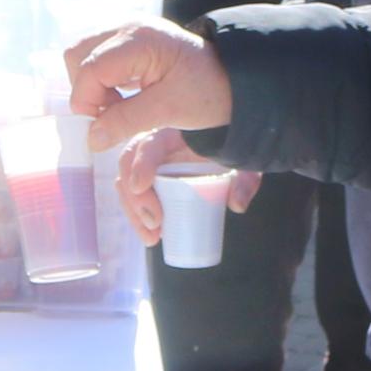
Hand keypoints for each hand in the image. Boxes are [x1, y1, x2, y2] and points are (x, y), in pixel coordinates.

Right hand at [64, 17, 232, 150]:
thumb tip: (92, 138)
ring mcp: (125, 31)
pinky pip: (97, 57)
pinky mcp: (127, 41)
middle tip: (112, 114)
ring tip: (119, 106)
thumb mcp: (169, 110)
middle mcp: (127, 27)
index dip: (87, 101)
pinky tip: (123, 96)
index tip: (102, 127)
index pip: (90, 68)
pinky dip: (101, 80)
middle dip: (86, 90)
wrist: (232, 78)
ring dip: (91, 85)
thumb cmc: (207, 91)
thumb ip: (127, 121)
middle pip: (78, 55)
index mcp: (140, 39)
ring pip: (82, 56)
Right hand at [110, 124, 258, 240]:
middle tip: (155, 224)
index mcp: (173, 133)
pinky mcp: (148, 179)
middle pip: (128, 167)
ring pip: (125, 184)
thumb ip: (244, 178)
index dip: (141, 164)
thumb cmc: (230, 148)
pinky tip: (151, 236)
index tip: (142, 187)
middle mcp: (154, 145)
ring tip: (152, 237)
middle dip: (135, 198)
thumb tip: (237, 203)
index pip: (148, 145)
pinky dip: (137, 217)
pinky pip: (132, 196)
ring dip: (134, 213)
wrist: (226, 140)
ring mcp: (147, 162)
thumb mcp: (242, 161)